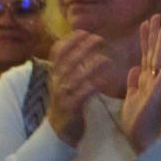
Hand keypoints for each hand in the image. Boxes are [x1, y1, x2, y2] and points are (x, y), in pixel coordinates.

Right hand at [46, 31, 107, 146]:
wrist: (59, 129)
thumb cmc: (67, 101)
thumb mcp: (65, 81)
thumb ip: (72, 66)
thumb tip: (83, 47)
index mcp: (55, 73)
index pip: (57, 52)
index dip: (68, 41)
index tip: (83, 32)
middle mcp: (56, 82)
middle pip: (67, 61)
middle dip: (81, 48)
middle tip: (98, 39)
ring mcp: (61, 95)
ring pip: (73, 78)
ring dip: (89, 68)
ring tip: (106, 60)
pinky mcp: (69, 108)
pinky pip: (79, 96)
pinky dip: (90, 89)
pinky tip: (102, 84)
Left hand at [121, 15, 160, 153]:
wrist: (142, 138)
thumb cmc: (137, 120)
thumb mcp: (131, 97)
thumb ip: (133, 82)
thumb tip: (133, 68)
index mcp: (145, 80)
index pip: (145, 55)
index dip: (144, 40)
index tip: (143, 23)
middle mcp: (152, 80)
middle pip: (153, 53)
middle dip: (153, 34)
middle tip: (155, 15)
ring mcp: (157, 85)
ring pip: (160, 59)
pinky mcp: (158, 92)